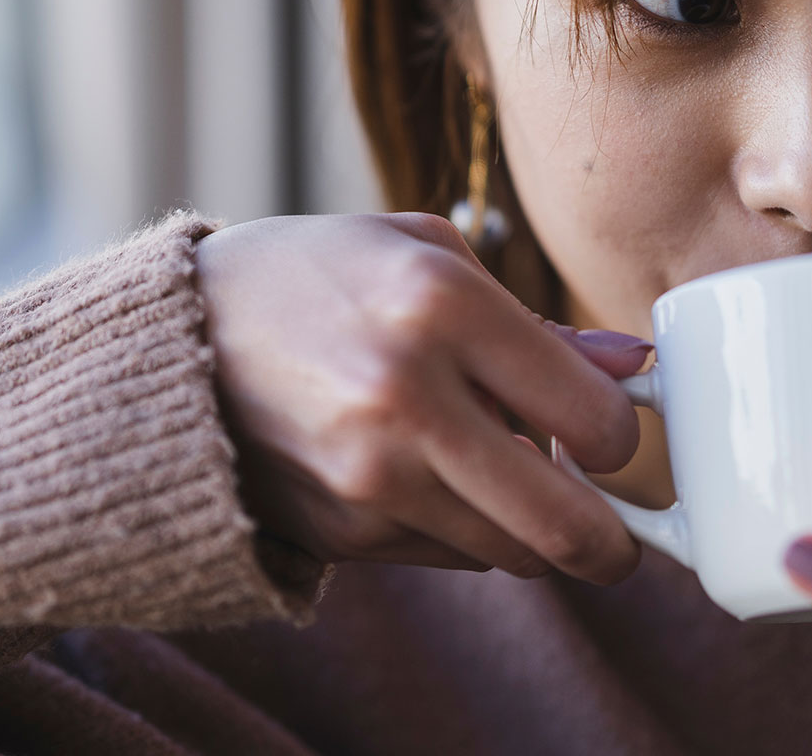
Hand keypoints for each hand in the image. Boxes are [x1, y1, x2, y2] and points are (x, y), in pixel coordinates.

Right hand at [196, 213, 649, 583]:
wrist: (178, 339)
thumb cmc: (316, 279)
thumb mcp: (422, 254)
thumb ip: (536, 321)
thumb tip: (633, 369)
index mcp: (440, 304)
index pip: (594, 419)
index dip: (620, 437)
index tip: (609, 430)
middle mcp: (407, 398)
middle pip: (565, 527)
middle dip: (612, 545)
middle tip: (616, 535)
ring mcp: (369, 477)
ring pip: (510, 554)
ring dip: (529, 531)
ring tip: (505, 479)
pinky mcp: (341, 531)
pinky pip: (447, 558)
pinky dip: (459, 530)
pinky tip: (428, 479)